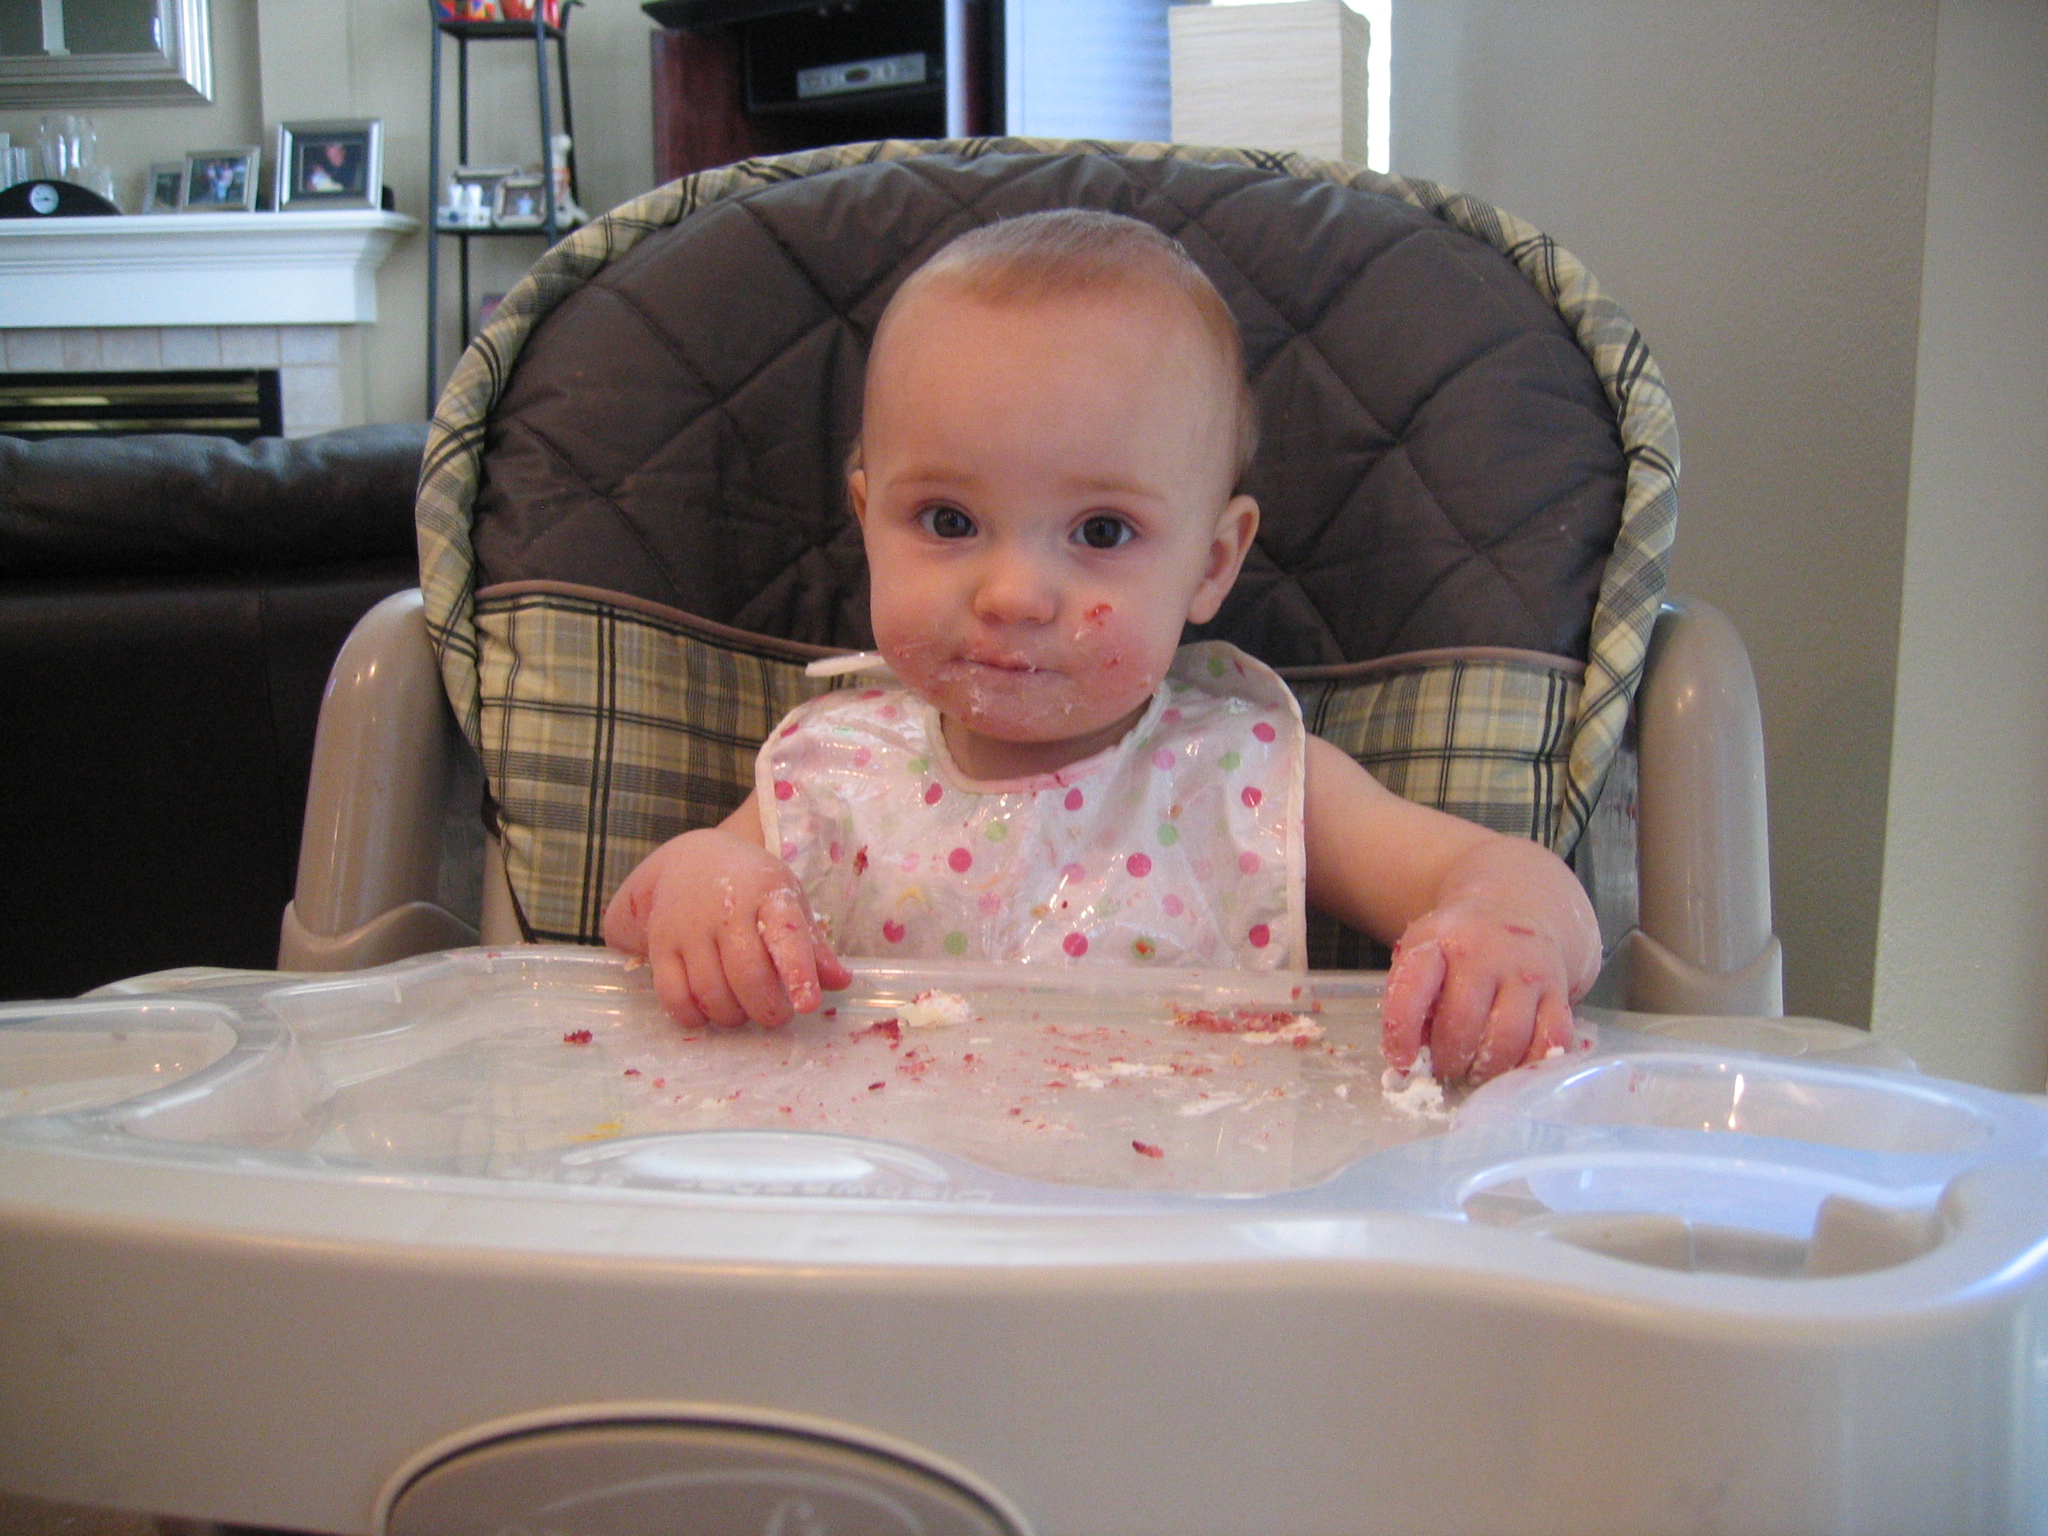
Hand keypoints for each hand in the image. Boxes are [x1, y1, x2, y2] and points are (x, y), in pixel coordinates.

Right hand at [602, 827, 850, 1029]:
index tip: (807, 1005)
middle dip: (767, 1008)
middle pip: (747, 974)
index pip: (785, 935)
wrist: (692, 859)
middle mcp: (725, 909)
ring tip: (745, 1012)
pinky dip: (693, 1016)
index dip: (798, 973)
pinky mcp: (660, 944)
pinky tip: (708, 1013)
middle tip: (777, 1015)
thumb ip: (813, 947)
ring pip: (710, 991)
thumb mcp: (788, 902)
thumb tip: (841, 983)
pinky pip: (673, 995)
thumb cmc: (751, 887)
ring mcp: (688, 927)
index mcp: (767, 894)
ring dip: (733, 1015)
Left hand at [1380, 895, 1579, 1083]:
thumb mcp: (1422, 952)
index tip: (1401, 1061)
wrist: (1513, 911)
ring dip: (1486, 1069)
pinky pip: (1552, 1041)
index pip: (1413, 988)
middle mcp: (1486, 953)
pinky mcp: (1558, 990)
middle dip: (1449, 1059)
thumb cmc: (1457, 946)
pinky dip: (1529, 1064)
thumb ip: (1408, 999)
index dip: (1402, 1031)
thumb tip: (1405, 1061)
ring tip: (1474, 1070)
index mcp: (1440, 941)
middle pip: (1464, 1022)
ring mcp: (1526, 972)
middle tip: (1444, 1069)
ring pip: (1508, 1037)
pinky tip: (1512, 1065)